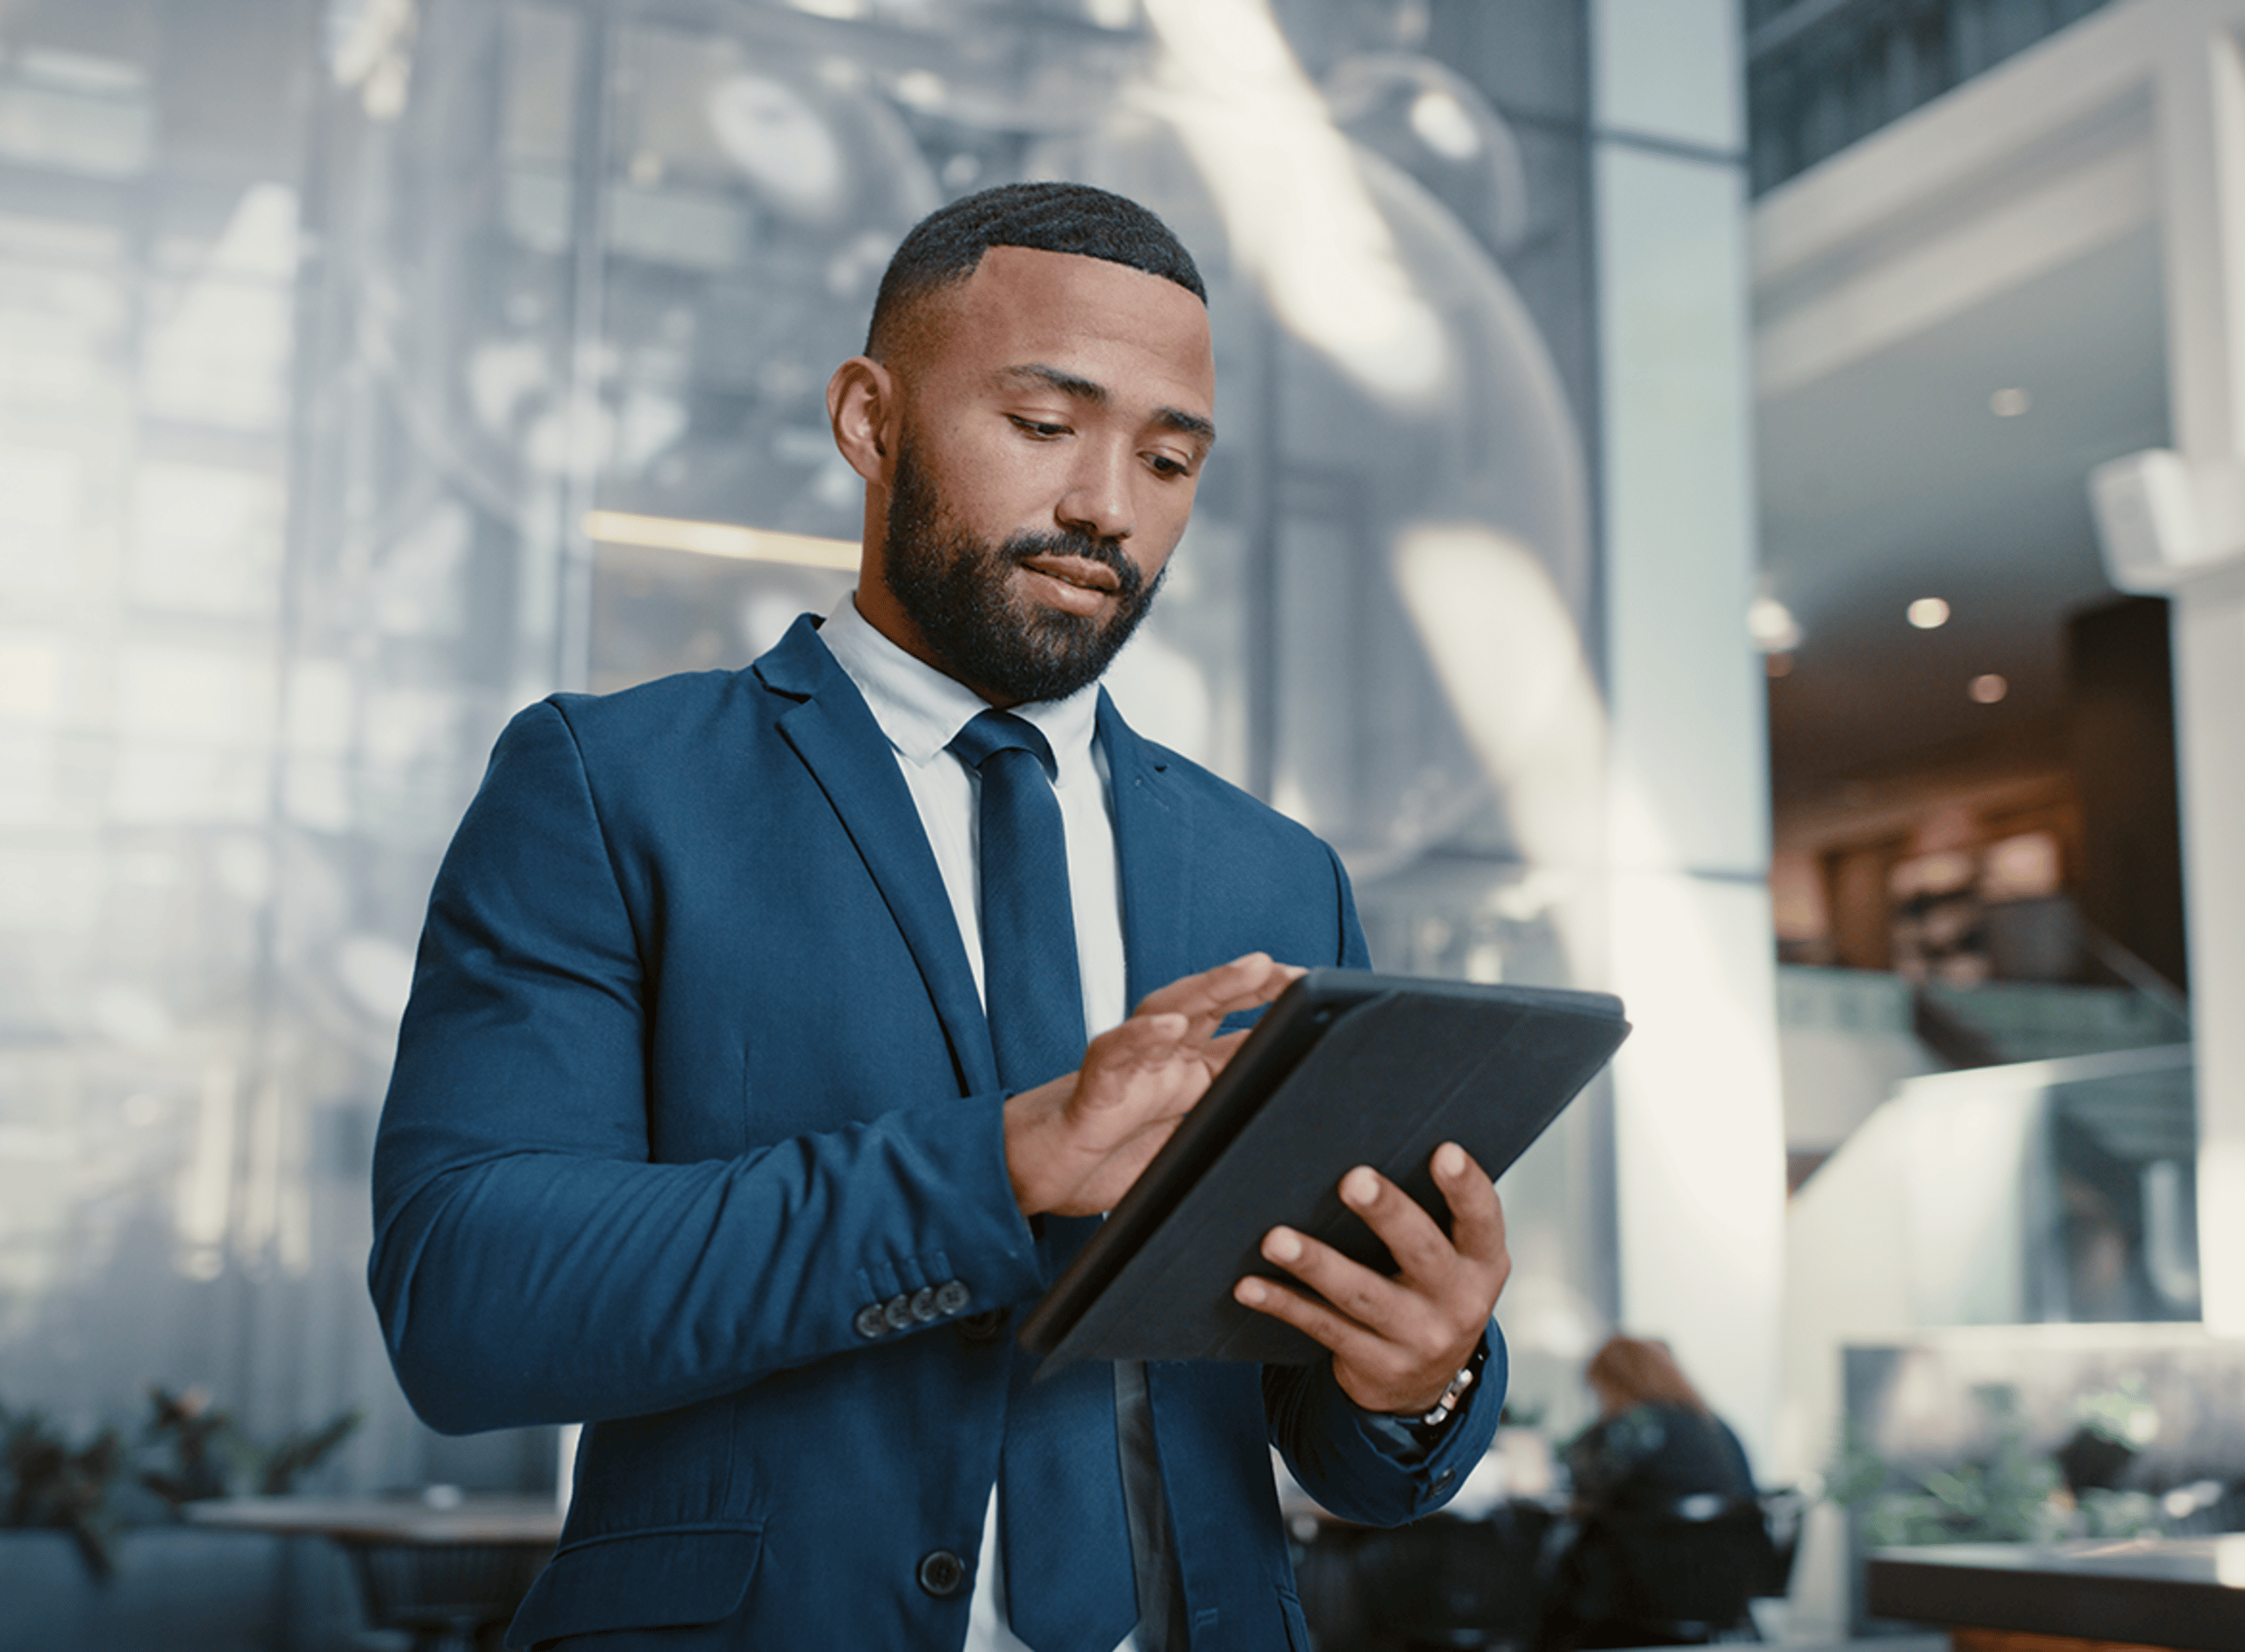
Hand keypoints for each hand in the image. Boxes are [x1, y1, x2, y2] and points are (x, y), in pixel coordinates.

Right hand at [1004, 952, 1303, 1217]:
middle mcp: (1162, 1059)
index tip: (1312, 988)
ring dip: (1211, 988)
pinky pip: (1117, 1054)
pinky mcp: (1095, 1087)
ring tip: (1250, 970)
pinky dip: (1141, 1037)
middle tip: (1288, 968)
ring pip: (1167, 1011)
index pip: (1237, 1028)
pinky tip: (1167, 1028)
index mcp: (1188, 1072)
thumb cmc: (1109, 1157)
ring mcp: (1130, 1068)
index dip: (1272, 1007)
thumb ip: (1225, 1118)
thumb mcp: (1187, 1141)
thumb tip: (1286, 1115)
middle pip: (1207, 1005)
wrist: (1039, 1176)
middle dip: (1249, 983)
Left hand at [1233, 1144, 1509, 1415]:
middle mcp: (1459, 1302)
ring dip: (1316, 1264)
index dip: (1466, 1187)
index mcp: (1482, 1263)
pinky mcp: (1377, 1364)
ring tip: (1275, 1239)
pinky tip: (1249, 1286)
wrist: (1425, 1382)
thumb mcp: (1454, 1258)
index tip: (1445, 1151)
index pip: (1482, 1219)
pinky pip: (1324, 1328)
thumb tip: (1367, 1142)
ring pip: (1362, 1295)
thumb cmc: (1429, 1289)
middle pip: (1421, 1252)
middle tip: (1352, 1180)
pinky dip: (1284, 1304)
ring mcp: (1419, 1339)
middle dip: (1387, 1215)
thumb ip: (1431, 1213)